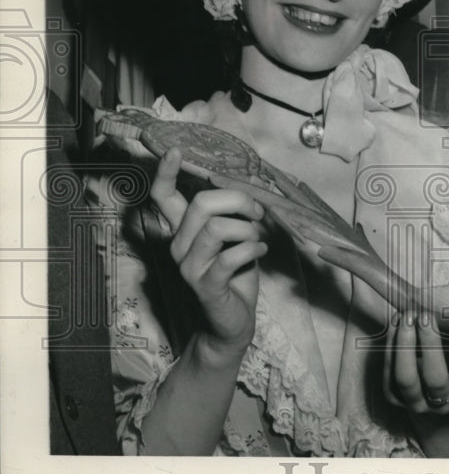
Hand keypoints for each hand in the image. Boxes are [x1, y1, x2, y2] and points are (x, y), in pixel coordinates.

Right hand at [150, 147, 266, 357]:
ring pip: (217, 227)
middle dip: (238, 200)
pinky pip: (231, 255)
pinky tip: (261, 251)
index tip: (175, 151)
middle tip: (257, 214)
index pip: (163, 197)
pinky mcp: (206, 285)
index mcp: (184, 230)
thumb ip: (234, 213)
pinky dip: (254, 248)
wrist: (231, 322)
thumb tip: (249, 188)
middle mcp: (179, 246)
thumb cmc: (236, 274)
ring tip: (258, 238)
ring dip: (248, 228)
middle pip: (202, 204)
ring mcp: (189, 266)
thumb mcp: (236, 237)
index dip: (166, 173)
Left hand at [383, 309, 448, 414]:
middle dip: (430, 345)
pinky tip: (396, 321)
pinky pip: (389, 373)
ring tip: (408, 317)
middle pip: (435, 379)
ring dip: (405, 345)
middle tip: (426, 317)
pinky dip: (391, 344)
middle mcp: (443, 402)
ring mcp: (416, 402)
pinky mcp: (394, 397)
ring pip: (407, 379)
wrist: (431, 392)